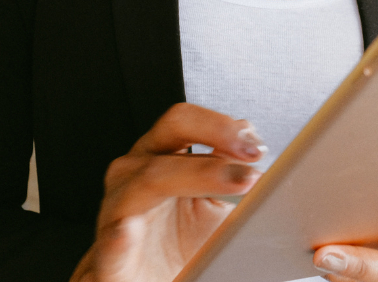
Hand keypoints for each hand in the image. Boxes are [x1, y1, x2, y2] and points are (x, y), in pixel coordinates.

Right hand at [70, 103, 265, 281]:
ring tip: (234, 182)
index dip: (223, 126)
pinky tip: (132, 230)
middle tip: (252, 155)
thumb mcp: (218, 205)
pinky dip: (122, 234)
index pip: (189, 121)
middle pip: (172, 130)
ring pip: (148, 178)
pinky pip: (112, 240)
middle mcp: (137, 171)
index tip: (257, 146)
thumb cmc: (182, 244)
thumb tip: (268, 158)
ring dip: (194, 176)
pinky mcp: (108, 256)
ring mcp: (118, 208)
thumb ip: (236, 173)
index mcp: (162, 154)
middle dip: (215, 134)